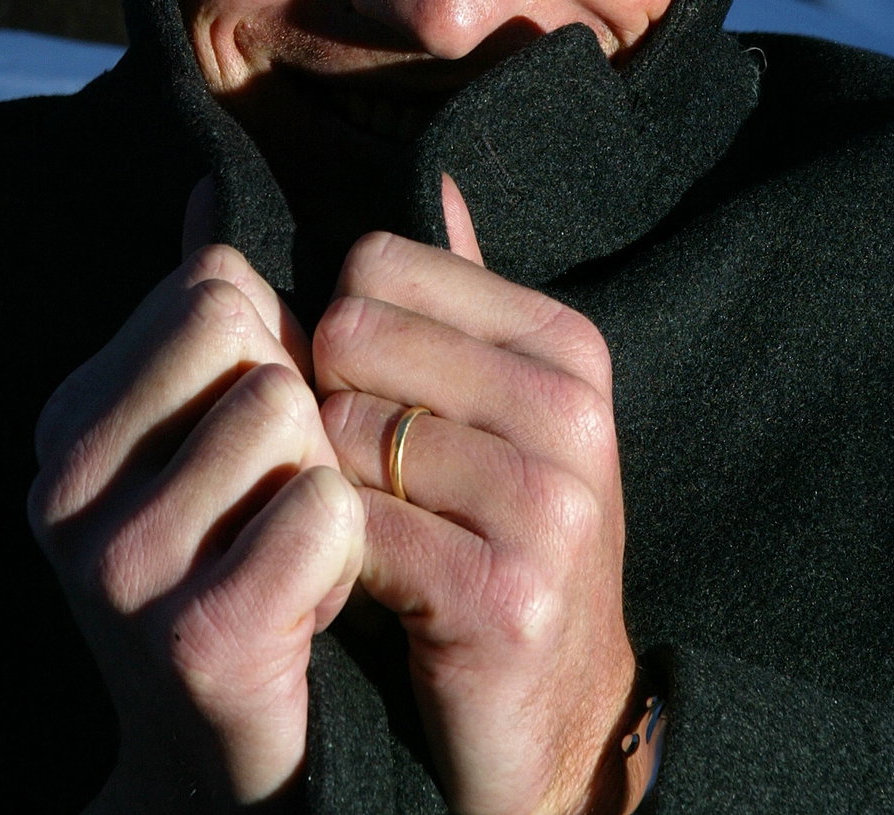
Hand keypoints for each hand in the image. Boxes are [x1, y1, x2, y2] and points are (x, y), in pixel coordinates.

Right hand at [28, 184, 364, 810]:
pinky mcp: (196, 639)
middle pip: (251, 337)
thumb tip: (211, 189)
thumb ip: (212, 315)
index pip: (211, 285)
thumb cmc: (244, 566)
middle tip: (284, 495)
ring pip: (293, 419)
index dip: (274, 345)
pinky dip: (344, 552)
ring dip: (328, 484)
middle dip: (301, 409)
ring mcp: (118, 567)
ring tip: (296, 551)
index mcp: (70, 419)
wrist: (237, 763)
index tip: (261, 433)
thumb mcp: (212, 434)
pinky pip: (324, 514)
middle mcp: (66, 486)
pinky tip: (312, 603)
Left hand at [313, 177, 645, 814]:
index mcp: (565, 343)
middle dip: (324, 402)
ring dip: (322, 484)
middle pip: (350, 332)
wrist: (557, 720)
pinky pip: (347, 526)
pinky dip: (326, 552)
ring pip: (341, 430)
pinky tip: (356, 579)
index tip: (360, 392)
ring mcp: (547, 502)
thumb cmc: (504, 540)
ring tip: (359, 523)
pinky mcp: (504, 592)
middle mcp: (570, 409)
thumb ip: (460, 295)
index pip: (377, 262)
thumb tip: (432, 174)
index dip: (338, 328)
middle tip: (351, 468)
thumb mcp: (502, 407)